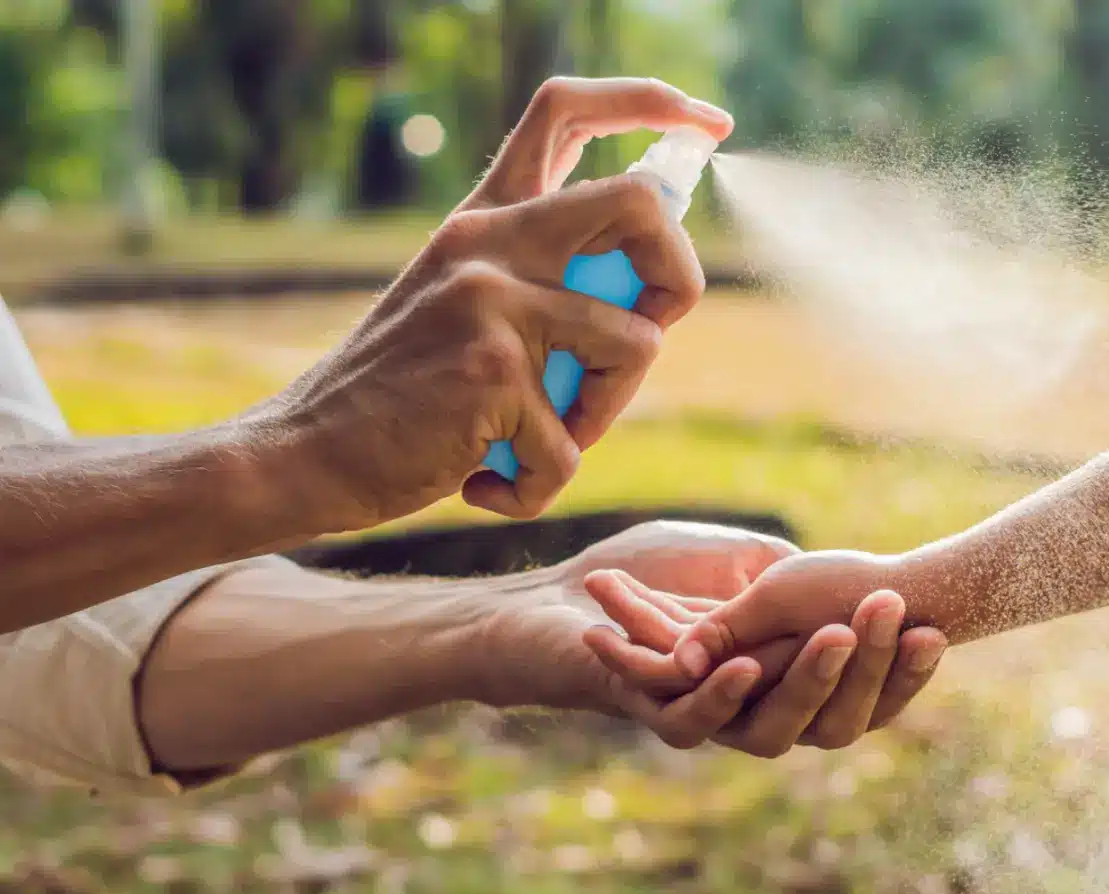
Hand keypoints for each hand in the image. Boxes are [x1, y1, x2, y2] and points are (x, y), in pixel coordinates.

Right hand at [263, 78, 733, 532]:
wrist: (307, 452)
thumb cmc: (404, 394)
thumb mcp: (465, 305)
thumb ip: (542, 279)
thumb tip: (655, 287)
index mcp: (484, 219)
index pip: (566, 111)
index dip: (648, 101)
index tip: (708, 123)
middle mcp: (489, 242)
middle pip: (638, 204)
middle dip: (679, 276)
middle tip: (648, 332)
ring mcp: (491, 302)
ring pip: (637, 345)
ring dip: (605, 415)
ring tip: (541, 438)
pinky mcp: (494, 372)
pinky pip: (574, 445)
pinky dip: (541, 484)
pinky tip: (488, 482)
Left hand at [466, 523, 939, 753]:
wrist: (557, 598)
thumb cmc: (648, 574)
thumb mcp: (744, 562)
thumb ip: (795, 580)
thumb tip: (869, 585)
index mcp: (786, 683)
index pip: (863, 693)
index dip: (901, 671)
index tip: (936, 630)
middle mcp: (754, 714)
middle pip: (830, 717)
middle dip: (867, 666)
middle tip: (892, 614)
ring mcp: (706, 721)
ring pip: (771, 727)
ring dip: (805, 680)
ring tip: (836, 636)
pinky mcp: (652, 715)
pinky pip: (695, 722)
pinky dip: (720, 694)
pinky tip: (743, 666)